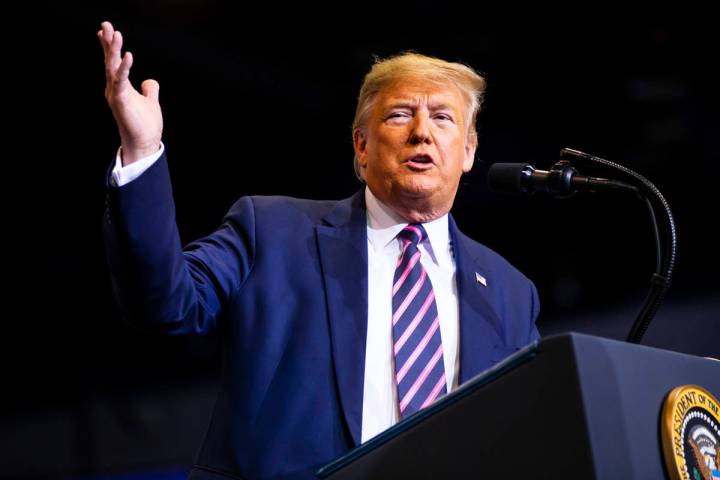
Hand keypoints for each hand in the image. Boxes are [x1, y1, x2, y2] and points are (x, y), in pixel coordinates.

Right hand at [98, 21, 162, 164]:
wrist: (144, 144)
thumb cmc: (145, 125)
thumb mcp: (150, 102)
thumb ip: (149, 90)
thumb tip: (150, 81)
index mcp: (120, 88)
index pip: (113, 63)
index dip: (110, 47)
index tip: (106, 31)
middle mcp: (114, 89)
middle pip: (109, 61)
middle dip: (108, 42)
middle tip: (105, 24)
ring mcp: (116, 94)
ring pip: (112, 67)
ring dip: (113, 50)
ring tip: (114, 33)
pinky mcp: (121, 101)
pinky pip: (121, 80)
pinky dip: (124, 67)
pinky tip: (128, 54)